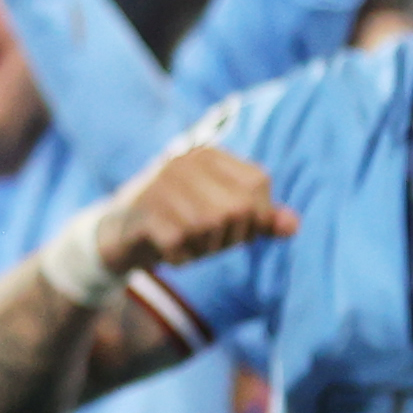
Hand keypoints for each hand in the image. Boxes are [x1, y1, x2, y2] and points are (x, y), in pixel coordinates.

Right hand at [94, 142, 295, 275]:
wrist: (119, 234)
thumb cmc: (182, 223)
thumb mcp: (223, 216)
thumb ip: (259, 218)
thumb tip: (293, 225)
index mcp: (208, 155)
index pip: (257, 183)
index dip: (256, 216)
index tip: (234, 228)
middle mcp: (184, 161)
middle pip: (237, 207)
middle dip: (230, 236)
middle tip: (208, 241)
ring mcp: (160, 183)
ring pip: (210, 225)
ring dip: (204, 248)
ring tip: (188, 243)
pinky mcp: (142, 210)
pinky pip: (181, 242)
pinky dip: (182, 257)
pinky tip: (169, 252)